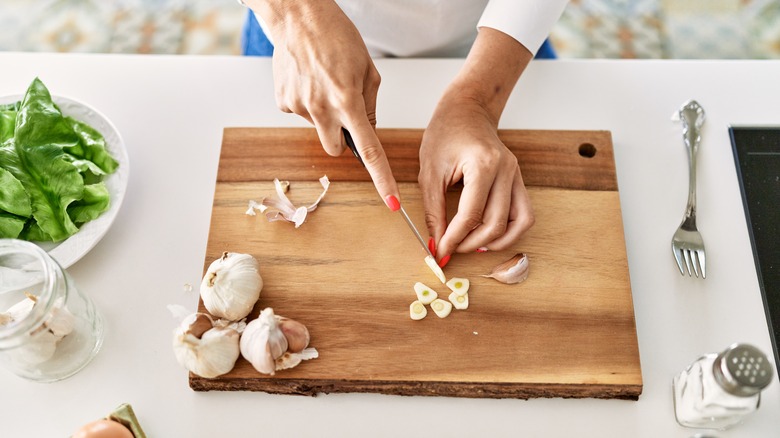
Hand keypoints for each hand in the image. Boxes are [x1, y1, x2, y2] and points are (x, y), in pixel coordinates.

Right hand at [252, 0, 399, 207]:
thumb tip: (368, 130)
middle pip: (336, 148)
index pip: (369, 151)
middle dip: (342, 137)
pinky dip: (307, 102)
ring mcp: (299, 107)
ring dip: (324, 115)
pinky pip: (301, 113)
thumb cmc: (337, 36)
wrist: (298, 17)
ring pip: (318, 127)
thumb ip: (370, 105)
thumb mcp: (368, 70)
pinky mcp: (283, 102)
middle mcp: (321, 108)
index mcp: (348, 101)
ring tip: (323, 83)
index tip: (391, 202)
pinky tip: (307, 79)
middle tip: (343, 109)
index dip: (381, 179)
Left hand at [419, 95, 533, 259]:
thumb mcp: (430, 172)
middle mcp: (506, 170)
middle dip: (472, 243)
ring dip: (497, 242)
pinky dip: (510, 230)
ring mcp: (516, 175)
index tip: (441, 250)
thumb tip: (437, 242)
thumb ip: (433, 210)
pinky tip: (488, 235)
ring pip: (520, 223)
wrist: (466, 110)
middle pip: (496, 223)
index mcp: (483, 164)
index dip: (454, 237)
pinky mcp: (518, 180)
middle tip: (452, 248)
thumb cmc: (445, 134)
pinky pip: (524, 214)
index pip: (471, 214)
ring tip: (472, 245)